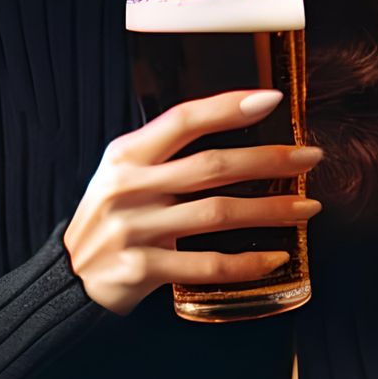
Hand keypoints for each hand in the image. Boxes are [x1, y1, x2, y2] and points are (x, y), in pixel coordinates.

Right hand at [62, 87, 324, 314]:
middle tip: (310, 158)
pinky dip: (246, 262)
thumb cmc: (109, 220)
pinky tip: (276, 257)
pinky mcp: (140, 269)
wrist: (67, 279)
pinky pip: (206, 265)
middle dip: (268, 159)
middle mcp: (128, 187)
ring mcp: (133, 229)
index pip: (182, 120)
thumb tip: (232, 131)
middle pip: (211, 166)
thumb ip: (163, 156)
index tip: (272, 99)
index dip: (227, 107)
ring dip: (270, 210)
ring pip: (216, 213)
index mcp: (125, 156)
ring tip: (307, 206)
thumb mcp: (122, 176)